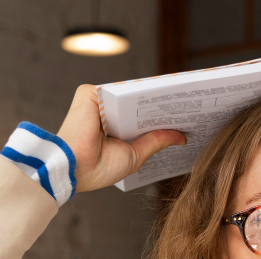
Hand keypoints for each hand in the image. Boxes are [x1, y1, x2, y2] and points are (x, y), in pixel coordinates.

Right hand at [56, 85, 185, 191]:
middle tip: (185, 107)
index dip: (158, 117)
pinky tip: (153, 94)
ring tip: (175, 100)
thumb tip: (181, 137)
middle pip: (135, 104)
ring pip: (127, 94)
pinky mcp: (88, 93)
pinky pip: (116, 88)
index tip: (182, 117)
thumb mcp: (135, 155)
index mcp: (113, 129)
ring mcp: (97, 102)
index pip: (140, 117)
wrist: (75, 168)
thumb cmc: (99, 169)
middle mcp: (105, 113)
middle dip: (157, 106)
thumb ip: (156, 142)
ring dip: (148, 96)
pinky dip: (133, 91)